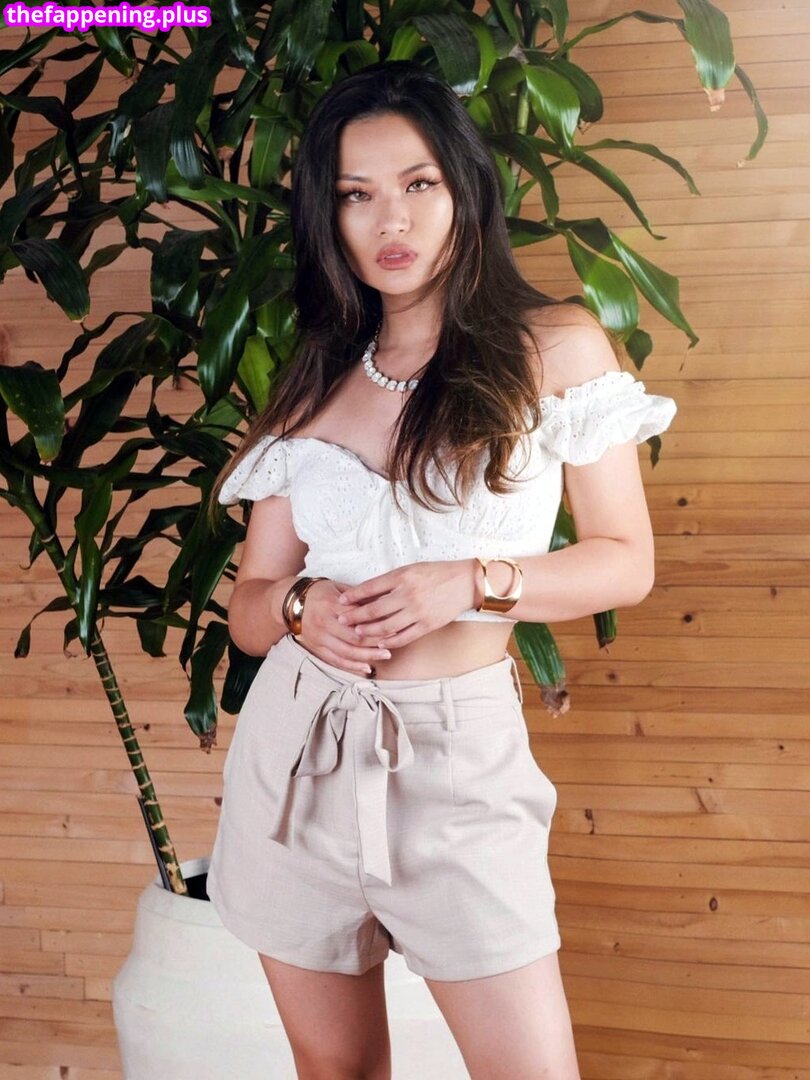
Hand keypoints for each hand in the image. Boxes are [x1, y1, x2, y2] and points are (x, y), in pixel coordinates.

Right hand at [295, 578, 394, 675]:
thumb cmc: (318, 592)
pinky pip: (336, 660)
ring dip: (367, 656)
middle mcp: (324, 623)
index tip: (393, 625)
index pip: (358, 618)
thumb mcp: (337, 587)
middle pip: (354, 637)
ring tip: (385, 656)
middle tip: (393, 644)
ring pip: (346, 652)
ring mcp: (320, 638)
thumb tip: (382, 601)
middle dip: (375, 643)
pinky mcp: (316, 648)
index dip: (376, 623)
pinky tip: (366, 667)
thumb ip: (357, 596)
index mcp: (331, 605)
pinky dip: (352, 666)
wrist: (290, 602)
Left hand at [335, 560, 477, 648]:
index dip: (353, 596)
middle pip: (374, 610)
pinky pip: (404, 637)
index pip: (370, 587)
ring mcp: (418, 612)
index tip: (341, 601)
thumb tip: (367, 593)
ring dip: (368, 631)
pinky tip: (380, 643)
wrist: (465, 583)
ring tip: (357, 632)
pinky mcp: (427, 625)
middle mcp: (408, 594)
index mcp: (402, 577)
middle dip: (355, 616)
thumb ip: (390, 581)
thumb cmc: (436, 573)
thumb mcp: (411, 569)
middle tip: (341, 620)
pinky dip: (390, 641)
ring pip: (386, 626)